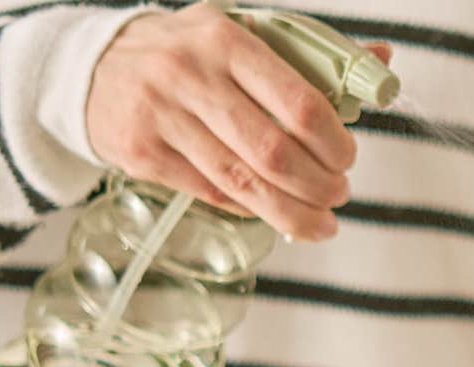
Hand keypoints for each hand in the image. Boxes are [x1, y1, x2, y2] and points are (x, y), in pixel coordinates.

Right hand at [85, 2, 389, 240]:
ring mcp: (161, 115)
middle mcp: (190, 74)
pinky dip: (250, 209)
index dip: (335, 143)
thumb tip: (382, 62)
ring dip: (293, 212)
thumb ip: (310, 54)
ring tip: (321, 224)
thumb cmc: (188, 54)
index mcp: (227, 39)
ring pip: (244, 182)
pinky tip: (272, 212)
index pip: (300, 102)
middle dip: (319, 185)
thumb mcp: (241, 35)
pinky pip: (212, 193)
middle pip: (275, 152)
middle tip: (339, 196)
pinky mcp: (140, 152)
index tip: (349, 160)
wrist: (90, 65)